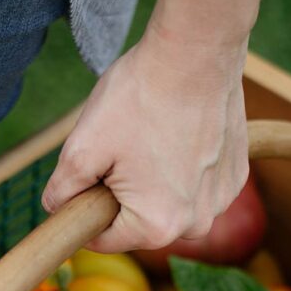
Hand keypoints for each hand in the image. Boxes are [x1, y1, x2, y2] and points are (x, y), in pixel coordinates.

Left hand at [42, 23, 249, 253]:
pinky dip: (183, 167)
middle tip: (119, 149)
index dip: (86, 209)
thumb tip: (55, 208)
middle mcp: (196, 225)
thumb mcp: (82, 147)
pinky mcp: (235, 177)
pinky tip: (177, 133)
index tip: (86, 178)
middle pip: (138, 223)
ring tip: (149, 138)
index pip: (105, 239)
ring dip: (153, 182)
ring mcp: (220, 202)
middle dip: (122, 195)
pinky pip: (196, 186)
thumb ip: (62, 190)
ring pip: (168, 205)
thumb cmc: (139, 98)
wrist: (196, 51)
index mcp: (156, 228)